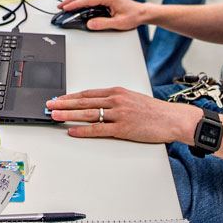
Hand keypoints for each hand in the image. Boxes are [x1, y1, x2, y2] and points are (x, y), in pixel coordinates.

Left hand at [46, 86, 201, 142]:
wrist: (172, 119)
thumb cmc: (155, 111)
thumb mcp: (133, 98)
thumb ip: (116, 100)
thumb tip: (99, 104)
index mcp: (117, 92)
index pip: (88, 93)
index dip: (71, 96)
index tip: (59, 98)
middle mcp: (116, 100)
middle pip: (84, 101)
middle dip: (64, 103)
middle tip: (50, 104)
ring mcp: (119, 114)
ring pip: (88, 114)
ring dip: (69, 114)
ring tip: (55, 115)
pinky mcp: (123, 129)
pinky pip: (98, 130)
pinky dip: (83, 130)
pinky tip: (72, 131)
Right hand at [59, 0, 145, 30]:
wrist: (141, 12)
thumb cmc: (133, 15)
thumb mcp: (119, 23)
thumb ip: (103, 23)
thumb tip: (90, 24)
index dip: (75, 4)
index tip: (66, 8)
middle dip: (70, 0)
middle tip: (60, 7)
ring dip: (74, 0)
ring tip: (65, 6)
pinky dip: (80, 0)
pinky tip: (76, 4)